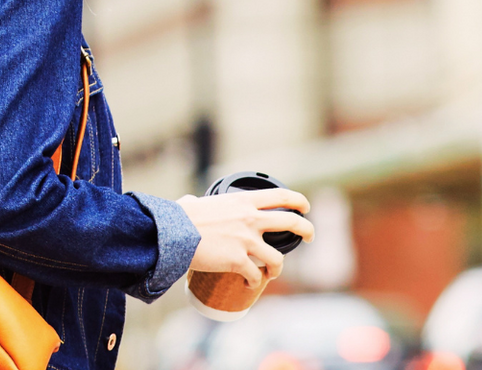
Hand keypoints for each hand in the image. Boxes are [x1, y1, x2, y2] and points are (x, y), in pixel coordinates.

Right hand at [175, 189, 313, 287]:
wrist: (172, 234)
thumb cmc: (179, 218)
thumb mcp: (194, 204)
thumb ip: (196, 202)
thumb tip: (188, 202)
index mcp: (243, 202)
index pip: (280, 196)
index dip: (298, 200)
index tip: (305, 207)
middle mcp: (250, 219)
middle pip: (291, 222)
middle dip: (307, 230)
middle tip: (310, 237)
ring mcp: (246, 241)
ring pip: (278, 258)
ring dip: (278, 268)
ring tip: (272, 273)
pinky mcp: (238, 261)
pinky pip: (255, 276)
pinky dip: (254, 283)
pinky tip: (249, 286)